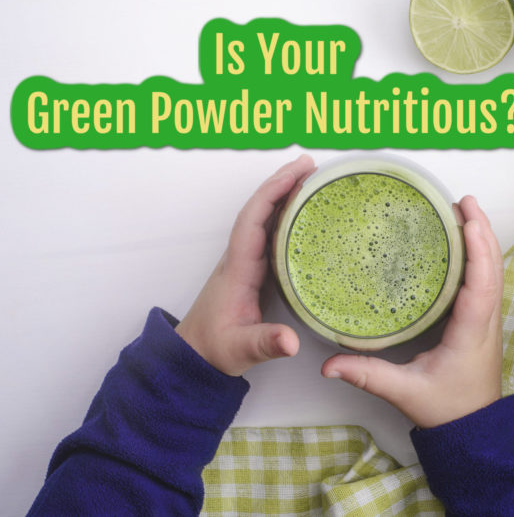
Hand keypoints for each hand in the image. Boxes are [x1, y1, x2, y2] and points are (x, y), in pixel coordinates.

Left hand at [175, 155, 315, 375]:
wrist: (195, 354)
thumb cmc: (215, 349)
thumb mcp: (241, 349)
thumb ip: (265, 344)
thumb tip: (292, 342)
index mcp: (238, 268)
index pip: (253, 220)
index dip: (273, 194)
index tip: (296, 175)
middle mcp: (241, 257)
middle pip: (259, 209)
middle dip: (282, 183)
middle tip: (311, 164)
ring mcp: (246, 260)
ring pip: (264, 217)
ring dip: (284, 194)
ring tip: (311, 177)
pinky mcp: (254, 268)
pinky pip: (270, 231)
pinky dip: (285, 213)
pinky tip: (303, 210)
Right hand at [321, 196, 503, 427]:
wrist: (474, 427)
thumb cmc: (447, 409)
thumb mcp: (405, 392)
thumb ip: (368, 375)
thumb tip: (329, 365)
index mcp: (470, 332)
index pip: (481, 284)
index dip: (478, 249)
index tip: (468, 218)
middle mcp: (485, 320)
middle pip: (493, 266)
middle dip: (481, 230)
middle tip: (462, 200)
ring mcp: (487, 319)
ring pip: (494, 270)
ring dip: (483, 239)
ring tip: (464, 211)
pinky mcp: (481, 320)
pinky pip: (486, 279)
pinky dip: (480, 254)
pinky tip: (463, 243)